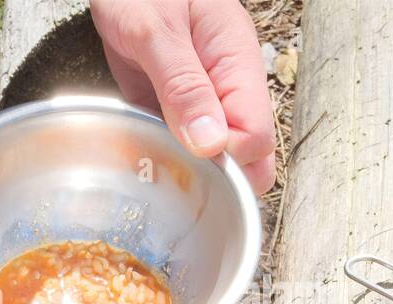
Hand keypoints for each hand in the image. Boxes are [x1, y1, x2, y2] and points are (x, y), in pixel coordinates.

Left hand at [91, 0, 276, 194]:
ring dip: (185, 175)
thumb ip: (184, 85)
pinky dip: (160, 160)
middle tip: (172, 182)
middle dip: (217, 180)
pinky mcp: (169, 108)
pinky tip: (138, 167)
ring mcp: (198, 100)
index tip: (191, 164)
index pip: (255, 136)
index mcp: (236, 63)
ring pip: (210, 157)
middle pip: (244, 155)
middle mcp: (223, 86)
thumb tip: (211, 143)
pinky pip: (175, 146)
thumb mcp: (157, 32)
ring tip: (151, 177)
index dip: (228, 161)